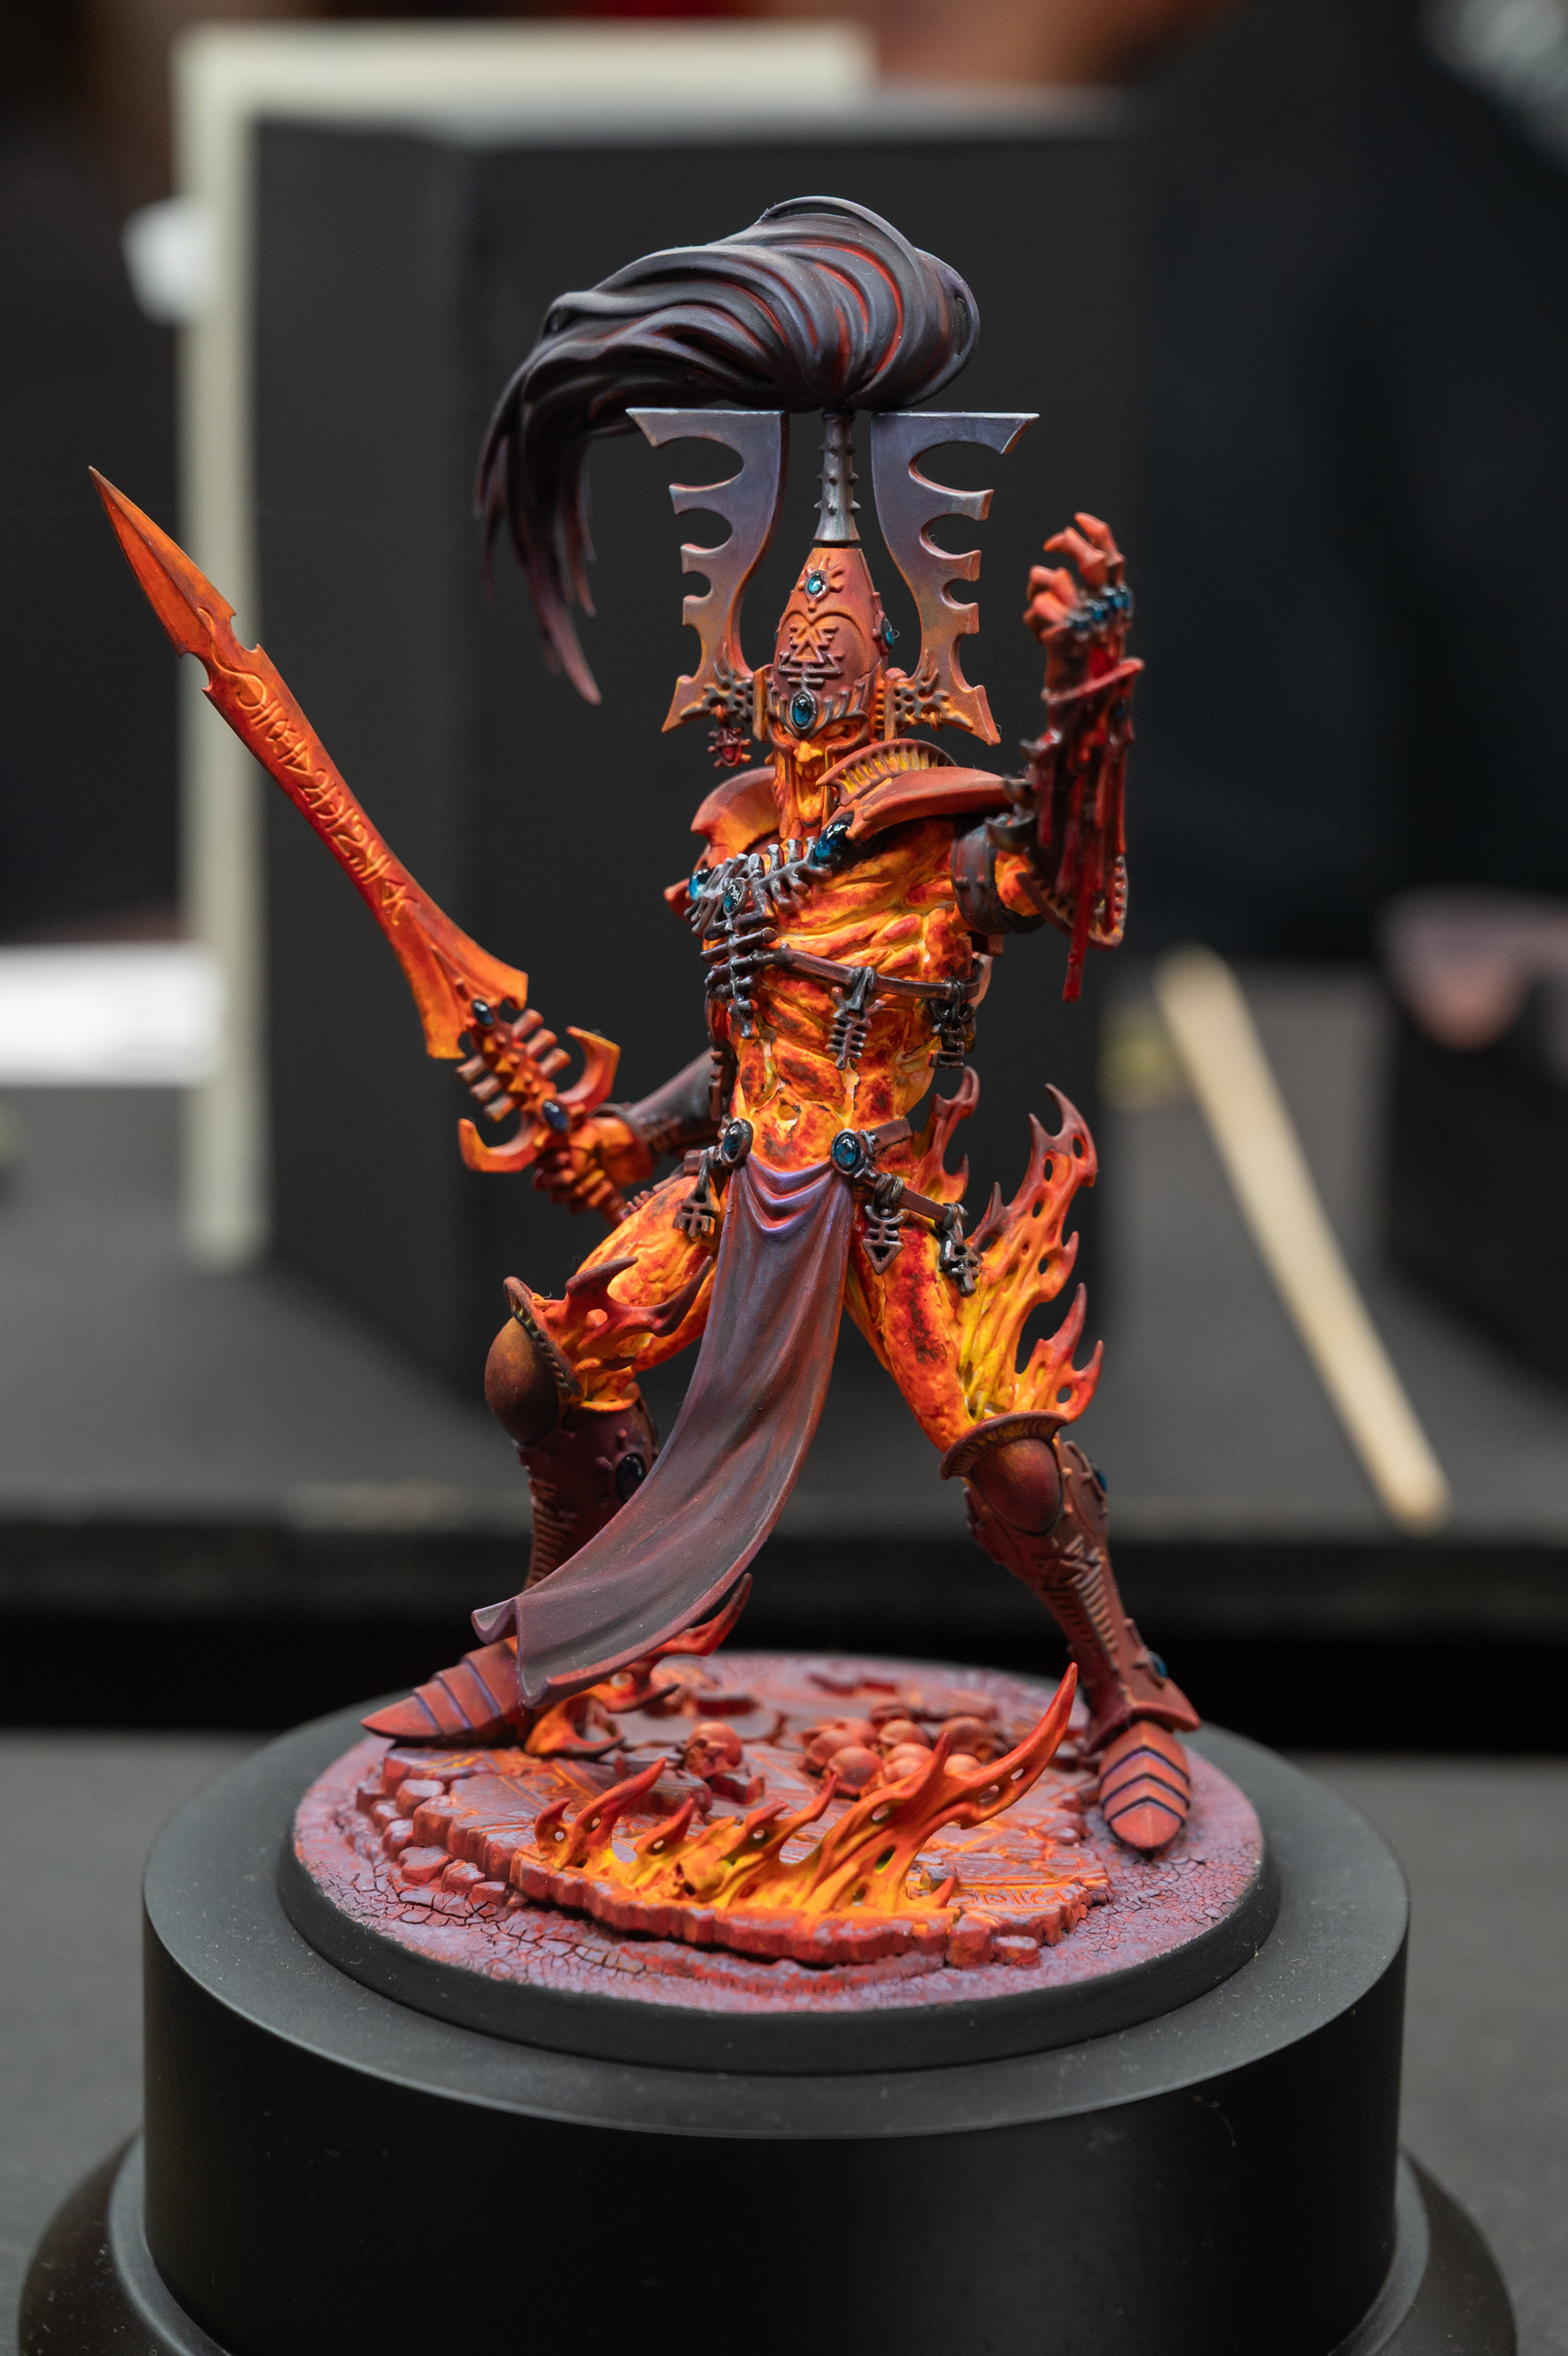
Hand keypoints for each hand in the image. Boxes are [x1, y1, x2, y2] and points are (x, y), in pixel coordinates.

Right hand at [531, 1114, 650, 1213]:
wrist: (632, 1147)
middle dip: (558, 1179)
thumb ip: (579, 1144)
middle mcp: (556, 1169)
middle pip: (541, 1183)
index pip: (538, 1161)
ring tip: (601, 1174)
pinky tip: (608, 1186)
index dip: (549, 1162)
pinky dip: (592, 1200)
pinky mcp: (584, 1198)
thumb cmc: (608, 1134)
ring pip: (558, 1197)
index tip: (566, 1157)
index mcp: (552, 1149)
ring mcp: (569, 1186)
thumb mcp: (594, 1131)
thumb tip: (572, 1169)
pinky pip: (576, 1207)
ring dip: (580, 1188)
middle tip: (573, 1174)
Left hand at [1023, 512, 1125, 645]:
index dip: (1097, 533)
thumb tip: (1065, 541)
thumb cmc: (1078, 650)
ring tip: (1035, 599)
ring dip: (1039, 583)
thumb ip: (1081, 584)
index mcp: (1115, 601)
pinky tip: (1037, 634)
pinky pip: (1039, 608)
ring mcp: (1086, 622)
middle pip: (1092, 561)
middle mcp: (1105, 609)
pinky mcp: (1065, 637)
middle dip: (1070, 544)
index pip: (1114, 559)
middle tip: (1051, 544)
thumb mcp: (1086, 614)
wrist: (1076, 691)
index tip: (1077, 518)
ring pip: (1058, 578)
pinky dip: (1032, 616)